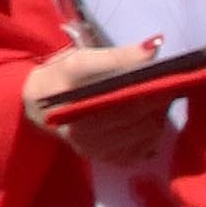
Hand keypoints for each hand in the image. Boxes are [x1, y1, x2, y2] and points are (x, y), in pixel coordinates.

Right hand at [29, 38, 162, 160]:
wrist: (36, 106)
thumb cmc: (60, 77)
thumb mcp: (81, 59)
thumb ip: (118, 56)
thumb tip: (153, 47)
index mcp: (75, 104)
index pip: (122, 98)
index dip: (149, 89)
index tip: (168, 76)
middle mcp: (82, 132)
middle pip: (137, 118)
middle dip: (158, 102)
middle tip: (168, 85)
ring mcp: (92, 149)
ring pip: (143, 136)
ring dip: (158, 118)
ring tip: (159, 102)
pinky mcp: (101, 159)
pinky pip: (139, 152)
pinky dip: (150, 137)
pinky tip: (148, 122)